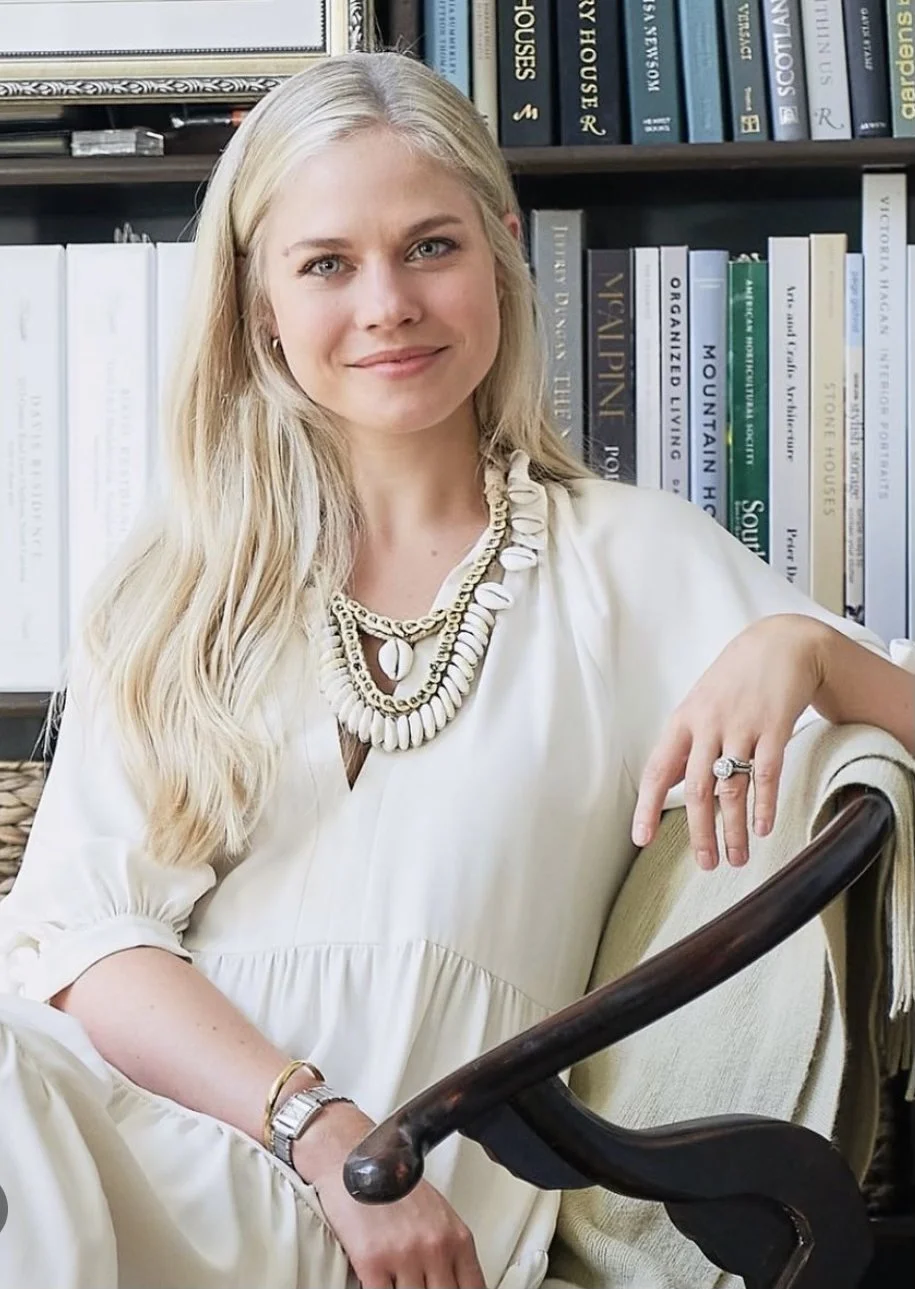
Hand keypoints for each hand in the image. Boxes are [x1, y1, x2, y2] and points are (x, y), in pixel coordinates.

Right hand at [293, 1102, 485, 1288]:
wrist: (351, 1157)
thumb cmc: (391, 1182)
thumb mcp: (436, 1214)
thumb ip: (448, 1251)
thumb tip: (452, 1282)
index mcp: (456, 1238)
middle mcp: (435, 1247)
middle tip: (420, 1286)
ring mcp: (405, 1256)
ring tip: (398, 1283)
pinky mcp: (372, 1261)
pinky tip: (380, 1284)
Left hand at [630, 614, 829, 868]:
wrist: (781, 643)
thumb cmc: (734, 679)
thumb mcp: (700, 704)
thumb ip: (686, 744)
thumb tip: (669, 785)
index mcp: (683, 721)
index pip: (659, 770)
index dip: (648, 806)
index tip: (642, 839)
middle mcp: (709, 725)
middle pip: (698, 789)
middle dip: (700, 832)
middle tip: (706, 864)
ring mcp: (742, 725)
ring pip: (733, 787)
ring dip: (735, 828)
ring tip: (737, 858)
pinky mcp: (775, 726)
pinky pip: (768, 773)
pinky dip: (765, 804)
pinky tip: (763, 828)